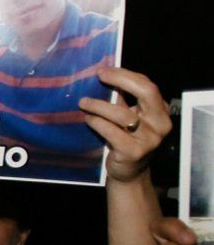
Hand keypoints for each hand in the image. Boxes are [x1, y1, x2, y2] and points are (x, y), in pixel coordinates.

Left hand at [81, 67, 169, 183]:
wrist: (129, 173)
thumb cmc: (126, 140)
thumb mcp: (131, 119)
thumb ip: (124, 101)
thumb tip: (104, 77)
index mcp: (161, 111)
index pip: (147, 86)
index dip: (126, 75)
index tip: (104, 71)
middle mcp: (160, 124)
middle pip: (146, 92)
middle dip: (121, 80)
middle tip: (100, 76)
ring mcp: (149, 139)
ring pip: (122, 114)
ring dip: (99, 105)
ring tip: (83, 102)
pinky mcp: (133, 152)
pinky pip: (111, 131)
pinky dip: (97, 122)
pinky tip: (88, 119)